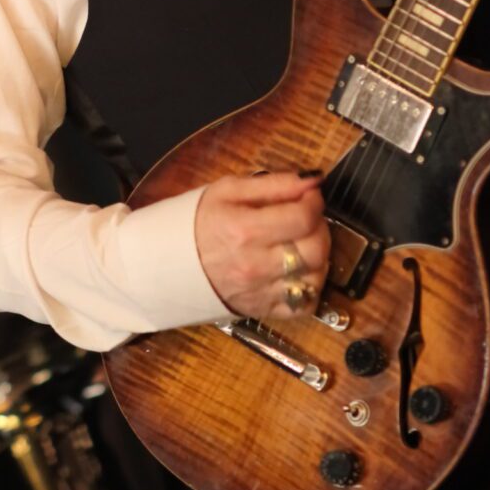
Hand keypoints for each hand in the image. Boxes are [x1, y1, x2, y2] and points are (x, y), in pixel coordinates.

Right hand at [194, 171, 330, 322]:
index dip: (314, 202)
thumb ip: (273, 183)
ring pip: (316, 277)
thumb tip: (313, 179)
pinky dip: (311, 287)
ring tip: (301, 244)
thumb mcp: (228, 191)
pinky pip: (306, 304)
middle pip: (315, 249)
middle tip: (306, 219)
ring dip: (318, 257)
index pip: (303, 217)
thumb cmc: (199, 222)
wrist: (170, 263)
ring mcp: (260, 292)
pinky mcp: (263, 311)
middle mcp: (255, 265)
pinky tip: (298, 272)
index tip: (309, 196)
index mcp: (244, 230)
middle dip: (319, 228)